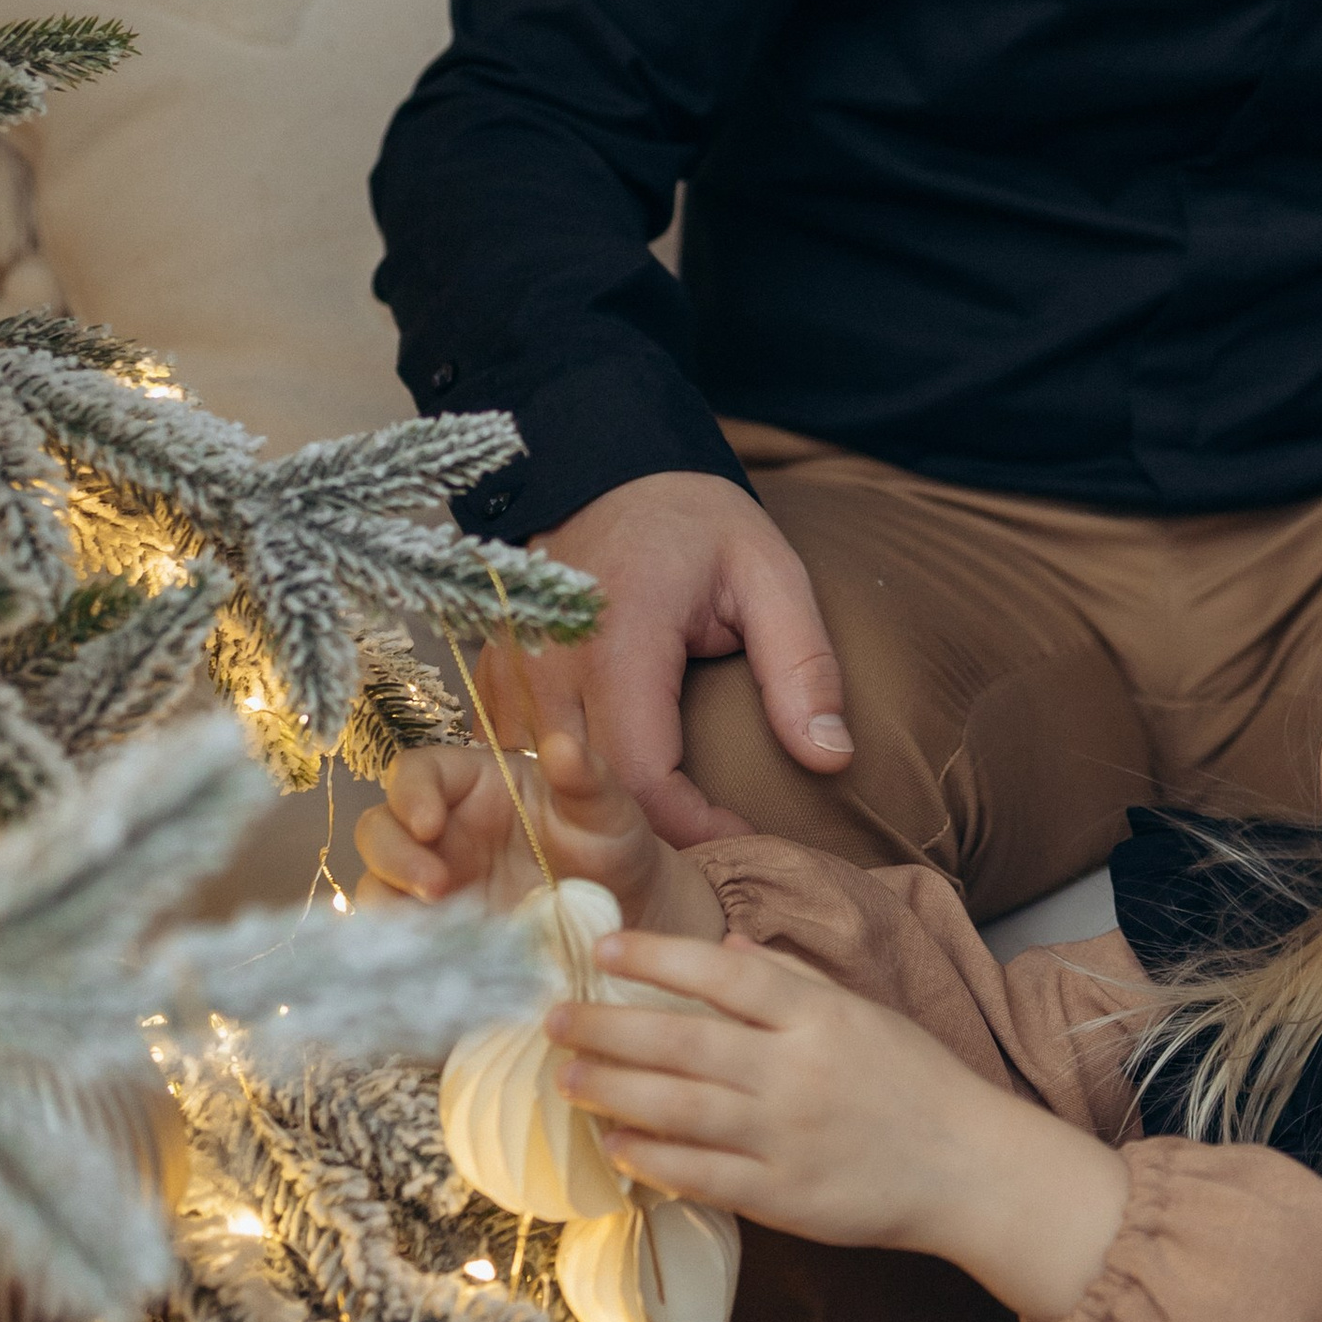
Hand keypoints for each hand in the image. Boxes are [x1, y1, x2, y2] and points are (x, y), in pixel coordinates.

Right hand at [354, 724, 725, 938]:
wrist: (625, 913)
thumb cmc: (610, 845)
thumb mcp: (607, 811)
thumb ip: (585, 779)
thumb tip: (561, 744)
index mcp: (470, 785)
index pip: (415, 773)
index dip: (410, 794)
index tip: (430, 823)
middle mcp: (440, 833)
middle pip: (379, 831)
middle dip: (394, 857)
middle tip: (436, 887)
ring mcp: (432, 887)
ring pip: (378, 889)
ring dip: (390, 909)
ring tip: (430, 933)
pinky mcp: (438, 935)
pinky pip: (400, 942)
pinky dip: (402, 953)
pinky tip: (428, 967)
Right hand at [469, 470, 850, 849]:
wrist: (607, 469)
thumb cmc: (695, 523)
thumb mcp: (771, 574)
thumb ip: (804, 666)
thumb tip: (830, 758)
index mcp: (618, 639)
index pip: (643, 778)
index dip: (695, 829)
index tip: (746, 838)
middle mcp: (546, 664)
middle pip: (587, 796)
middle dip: (650, 839)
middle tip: (712, 852)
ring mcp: (507, 674)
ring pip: (546, 789)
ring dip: (602, 818)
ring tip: (668, 827)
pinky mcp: (491, 680)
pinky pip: (522, 763)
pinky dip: (566, 788)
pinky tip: (612, 793)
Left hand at [549, 928, 1132, 1321]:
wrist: (971, 1168)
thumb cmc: (916, 1082)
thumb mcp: (863, 1013)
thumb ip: (794, 978)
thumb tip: (729, 941)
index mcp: (819, 1017)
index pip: (725, 974)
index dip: (658, 958)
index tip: (604, 948)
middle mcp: (797, 1072)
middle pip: (683, 1043)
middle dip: (609, 1028)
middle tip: (554, 1019)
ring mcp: (787, 1138)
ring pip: (679, 1109)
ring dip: (613, 1092)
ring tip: (568, 1077)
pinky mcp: (783, 1197)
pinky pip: (701, 1175)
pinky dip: (652, 1159)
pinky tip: (617, 1144)